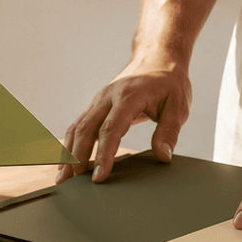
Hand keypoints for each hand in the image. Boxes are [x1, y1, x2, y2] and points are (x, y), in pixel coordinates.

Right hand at [56, 55, 190, 183]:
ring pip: (77, 127)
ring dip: (68, 153)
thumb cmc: (169, 83)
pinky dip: (70, 144)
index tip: (99, 176)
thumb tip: (162, 157)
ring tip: (63, 178)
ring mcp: (99, 100)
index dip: (103, 154)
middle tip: (73, 183)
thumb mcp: (178, 106)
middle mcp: (107, 97)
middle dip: (77, 157)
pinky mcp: (96, 106)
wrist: (157, 58)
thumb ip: (169, 132)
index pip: (111, 129)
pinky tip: (67, 162)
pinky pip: (78, 125)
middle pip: (85, 129)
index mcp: (128, 96)